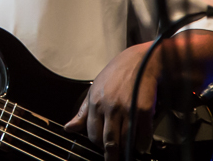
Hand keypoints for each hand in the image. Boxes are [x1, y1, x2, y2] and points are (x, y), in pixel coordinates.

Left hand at [64, 43, 157, 160]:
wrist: (140, 61)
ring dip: (127, 150)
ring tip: (128, 151)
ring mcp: (126, 109)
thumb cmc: (117, 74)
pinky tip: (141, 144)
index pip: (92, 134)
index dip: (98, 144)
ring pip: (124, 140)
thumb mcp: (95, 89)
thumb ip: (83, 112)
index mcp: (95, 103)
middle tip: (114, 159)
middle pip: (108, 141)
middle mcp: (109, 107)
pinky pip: (142, 135)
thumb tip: (69, 128)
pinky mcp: (143, 110)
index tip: (103, 147)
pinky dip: (142, 144)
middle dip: (111, 155)